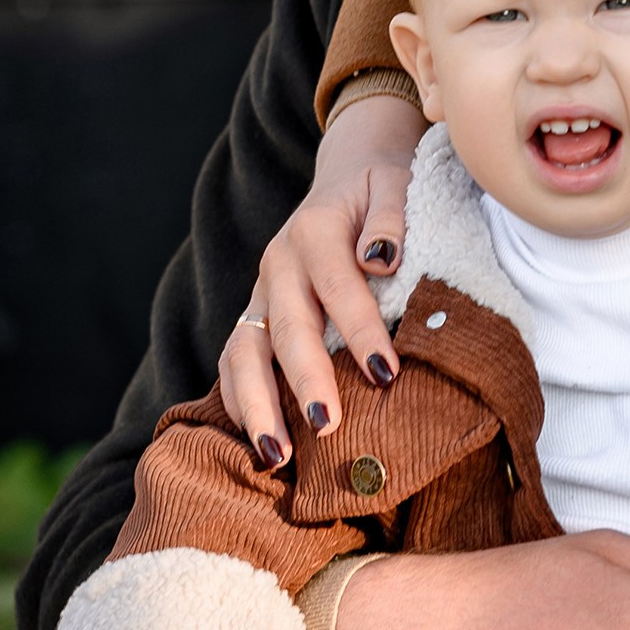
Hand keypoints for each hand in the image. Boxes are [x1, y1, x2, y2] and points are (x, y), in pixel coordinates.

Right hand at [218, 91, 426, 459]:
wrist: (348, 173)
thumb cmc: (380, 187)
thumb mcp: (394, 183)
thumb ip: (390, 217)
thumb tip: (381, 258)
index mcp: (314, 231)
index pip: (339, 288)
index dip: (361, 332)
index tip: (386, 374)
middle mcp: (279, 264)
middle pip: (286, 329)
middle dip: (304, 381)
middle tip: (327, 426)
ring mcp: (261, 293)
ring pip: (245, 353)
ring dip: (257, 406)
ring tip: (278, 456)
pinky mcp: (256, 315)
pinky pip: (236, 362)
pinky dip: (240, 402)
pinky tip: (260, 443)